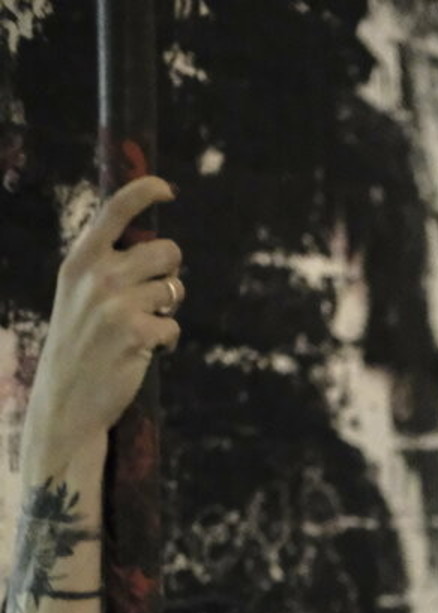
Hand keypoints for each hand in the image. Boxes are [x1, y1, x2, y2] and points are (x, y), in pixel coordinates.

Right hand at [21, 176, 182, 468]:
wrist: (67, 401)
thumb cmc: (79, 346)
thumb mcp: (78, 295)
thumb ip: (107, 267)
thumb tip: (157, 249)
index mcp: (80, 260)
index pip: (117, 209)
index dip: (146, 190)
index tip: (167, 188)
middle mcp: (98, 276)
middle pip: (167, 251)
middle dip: (171, 272)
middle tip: (156, 295)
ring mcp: (117, 305)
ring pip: (174, 290)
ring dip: (168, 310)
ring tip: (143, 329)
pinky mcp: (137, 335)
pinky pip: (174, 327)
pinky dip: (167, 341)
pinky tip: (145, 353)